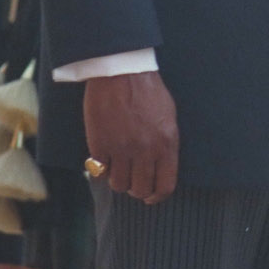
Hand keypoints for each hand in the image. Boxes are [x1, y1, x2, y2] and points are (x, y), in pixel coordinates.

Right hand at [83, 71, 179, 204]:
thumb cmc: (148, 91)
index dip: (158, 196)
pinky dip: (102, 170)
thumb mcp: (168, 116)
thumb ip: (166, 144)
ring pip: (119, 185)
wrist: (122, 72)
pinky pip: (100, 172)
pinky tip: (104, 161)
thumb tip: (161, 167)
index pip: (165, 185)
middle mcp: (145, 150)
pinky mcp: (100, 145)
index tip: (151, 197)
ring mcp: (121, 149)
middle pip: (140, 189)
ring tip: (118, 169)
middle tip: (133, 182)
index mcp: (166, 143)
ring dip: (118, 181)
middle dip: (137, 189)